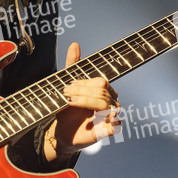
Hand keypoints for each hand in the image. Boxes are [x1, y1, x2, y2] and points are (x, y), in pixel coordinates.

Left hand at [48, 41, 119, 157]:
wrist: (62, 132)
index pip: (100, 82)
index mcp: (103, 90)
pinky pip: (115, 126)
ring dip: (86, 102)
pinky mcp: (109, 131)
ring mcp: (111, 116)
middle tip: (66, 94)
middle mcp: (110, 101)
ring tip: (70, 103)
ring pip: (106, 105)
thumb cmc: (67, 109)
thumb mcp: (67, 86)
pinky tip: (87, 123)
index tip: (68, 86)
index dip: (84, 84)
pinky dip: (101, 123)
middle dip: (82, 92)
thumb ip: (72, 65)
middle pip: (102, 91)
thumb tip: (75, 44)